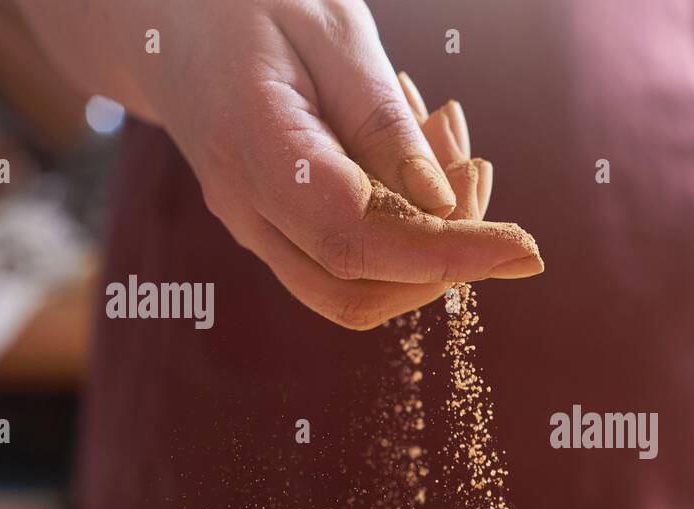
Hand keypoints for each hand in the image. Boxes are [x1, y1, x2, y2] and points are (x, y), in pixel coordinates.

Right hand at [14, 0, 542, 328]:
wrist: (168, 19)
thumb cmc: (249, 5)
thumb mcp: (330, 30)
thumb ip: (383, 122)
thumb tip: (441, 207)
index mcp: (254, 150)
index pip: (358, 238)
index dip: (448, 256)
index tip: (525, 252)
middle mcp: (247, 211)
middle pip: (360, 289)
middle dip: (446, 256)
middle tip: (478, 171)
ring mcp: (256, 230)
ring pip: (356, 294)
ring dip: (429, 253)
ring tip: (451, 159)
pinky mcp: (275, 233)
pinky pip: (348, 268)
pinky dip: (405, 241)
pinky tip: (422, 175)